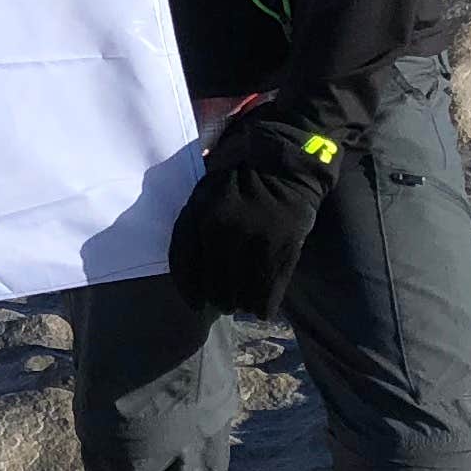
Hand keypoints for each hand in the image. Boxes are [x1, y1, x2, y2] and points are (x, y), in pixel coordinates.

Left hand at [164, 113, 335, 318]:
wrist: (282, 163)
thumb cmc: (237, 177)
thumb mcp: (203, 193)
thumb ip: (190, 226)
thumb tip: (187, 270)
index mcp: (202, 216)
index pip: (186, 266)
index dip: (189, 290)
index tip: (195, 301)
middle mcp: (226, 232)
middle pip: (215, 287)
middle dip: (217, 297)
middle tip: (223, 299)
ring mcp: (256, 242)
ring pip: (241, 294)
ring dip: (240, 303)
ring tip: (242, 301)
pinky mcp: (284, 250)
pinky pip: (269, 292)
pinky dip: (263, 305)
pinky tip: (261, 307)